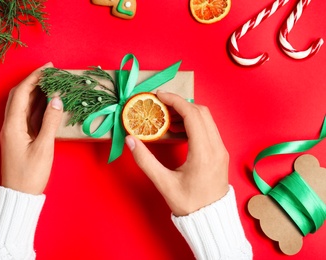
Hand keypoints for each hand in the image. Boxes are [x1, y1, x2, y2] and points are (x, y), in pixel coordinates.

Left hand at [0, 63, 63, 194]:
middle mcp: (10, 125)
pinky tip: (50, 102)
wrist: (20, 194)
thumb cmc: (30, 174)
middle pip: (20, 96)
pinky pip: (29, 116)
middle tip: (52, 73)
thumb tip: (57, 100)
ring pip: (24, 105)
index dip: (34, 77)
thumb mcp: (44, 148)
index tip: (49, 68)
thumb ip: (50, 122)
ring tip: (53, 83)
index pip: (21, 93)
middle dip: (34, 81)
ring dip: (37, 92)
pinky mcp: (21, 137)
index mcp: (12, 125)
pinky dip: (39, 106)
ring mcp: (15, 131)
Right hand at [125, 91, 228, 215]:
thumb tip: (130, 141)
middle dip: (180, 104)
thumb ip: (146, 161)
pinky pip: (208, 129)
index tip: (159, 96)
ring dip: (187, 113)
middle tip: (161, 106)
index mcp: (204, 152)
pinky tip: (178, 130)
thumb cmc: (189, 204)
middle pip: (201, 112)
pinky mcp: (220, 153)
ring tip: (167, 118)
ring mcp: (221, 149)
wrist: (211, 220)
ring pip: (206, 119)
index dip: (175, 101)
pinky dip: (194, 123)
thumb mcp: (164, 184)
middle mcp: (216, 147)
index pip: (192, 115)